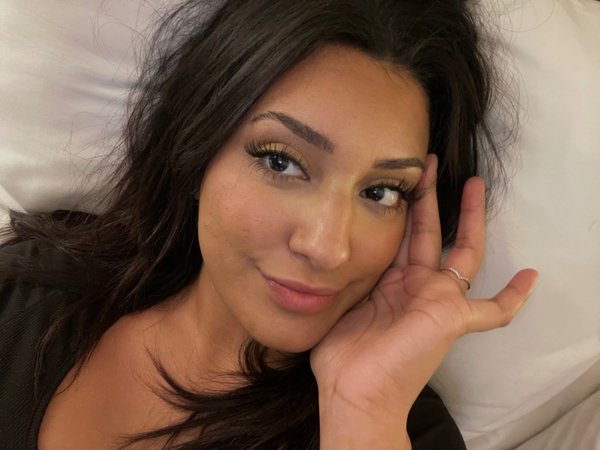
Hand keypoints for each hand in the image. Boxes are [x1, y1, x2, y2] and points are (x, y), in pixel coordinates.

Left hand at [311, 154, 537, 445]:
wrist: (354, 393)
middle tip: (431, 163)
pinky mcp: (452, 318)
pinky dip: (512, 297)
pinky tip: (531, 277)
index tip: (398, 182)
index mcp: (391, 282)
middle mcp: (416, 285)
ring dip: (469, 217)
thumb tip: (330, 254)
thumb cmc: (342, 354)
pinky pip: (493, 310)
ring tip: (474, 183)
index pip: (401, 237)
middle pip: (429, 231)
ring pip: (460, 251)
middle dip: (430, 196)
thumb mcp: (343, 302)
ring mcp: (437, 300)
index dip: (403, 211)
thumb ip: (350, 277)